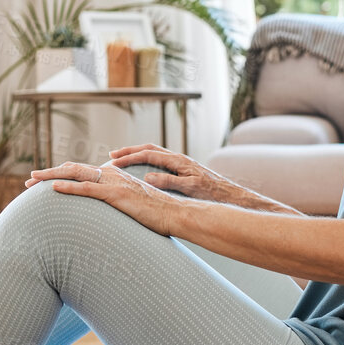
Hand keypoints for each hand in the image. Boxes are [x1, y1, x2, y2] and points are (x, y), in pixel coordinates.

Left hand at [24, 161, 181, 236]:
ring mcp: (113, 183)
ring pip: (75, 174)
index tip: (44, 182)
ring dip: (51, 176)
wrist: (175, 214)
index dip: (62, 175)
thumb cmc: (158, 214)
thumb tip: (108, 214)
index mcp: (115, 176)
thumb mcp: (134, 206)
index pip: (82, 172)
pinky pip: (86, 188)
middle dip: (49, 173)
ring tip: (32, 181)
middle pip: (73, 169)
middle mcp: (112, 175)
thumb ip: (119, 204)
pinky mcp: (115, 194)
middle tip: (29, 180)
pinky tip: (52, 188)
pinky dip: (68, 187)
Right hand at [106, 143, 242, 204]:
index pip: (148, 154)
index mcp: (178, 161)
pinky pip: (161, 161)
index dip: (129, 157)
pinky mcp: (184, 170)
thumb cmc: (213, 193)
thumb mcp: (190, 188)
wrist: (231, 196)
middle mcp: (179, 159)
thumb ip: (169, 181)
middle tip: (112, 156)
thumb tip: (147, 178)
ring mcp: (182, 163)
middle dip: (130, 151)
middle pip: (149, 149)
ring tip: (123, 160)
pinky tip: (142, 169)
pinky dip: (147, 161)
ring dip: (138, 154)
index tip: (113, 163)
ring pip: (155, 153)